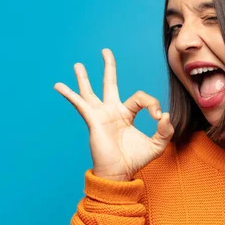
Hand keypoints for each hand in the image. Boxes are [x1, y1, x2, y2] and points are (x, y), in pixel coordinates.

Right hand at [54, 48, 173, 180]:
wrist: (119, 173)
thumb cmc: (135, 160)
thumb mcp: (157, 145)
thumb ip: (165, 130)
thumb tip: (165, 115)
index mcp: (127, 114)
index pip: (141, 98)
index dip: (152, 104)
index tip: (158, 118)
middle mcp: (112, 111)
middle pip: (110, 83)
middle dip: (108, 67)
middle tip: (105, 51)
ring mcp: (101, 115)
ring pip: (91, 91)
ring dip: (84, 78)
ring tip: (78, 64)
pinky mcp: (93, 120)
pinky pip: (80, 104)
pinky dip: (69, 94)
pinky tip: (58, 85)